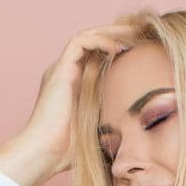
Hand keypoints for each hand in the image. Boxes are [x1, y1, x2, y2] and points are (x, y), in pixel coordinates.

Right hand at [0, 23, 143, 185]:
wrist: (45, 152)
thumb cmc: (68, 151)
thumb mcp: (99, 132)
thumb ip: (113, 123)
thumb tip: (139, 133)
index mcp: (74, 86)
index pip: (96, 58)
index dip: (116, 51)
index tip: (140, 52)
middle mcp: (66, 73)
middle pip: (92, 43)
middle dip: (116, 35)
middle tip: (140, 35)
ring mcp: (61, 70)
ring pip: (86, 37)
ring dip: (109, 32)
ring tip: (132, 34)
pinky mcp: (60, 69)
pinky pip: (80, 42)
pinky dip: (99, 40)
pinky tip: (117, 48)